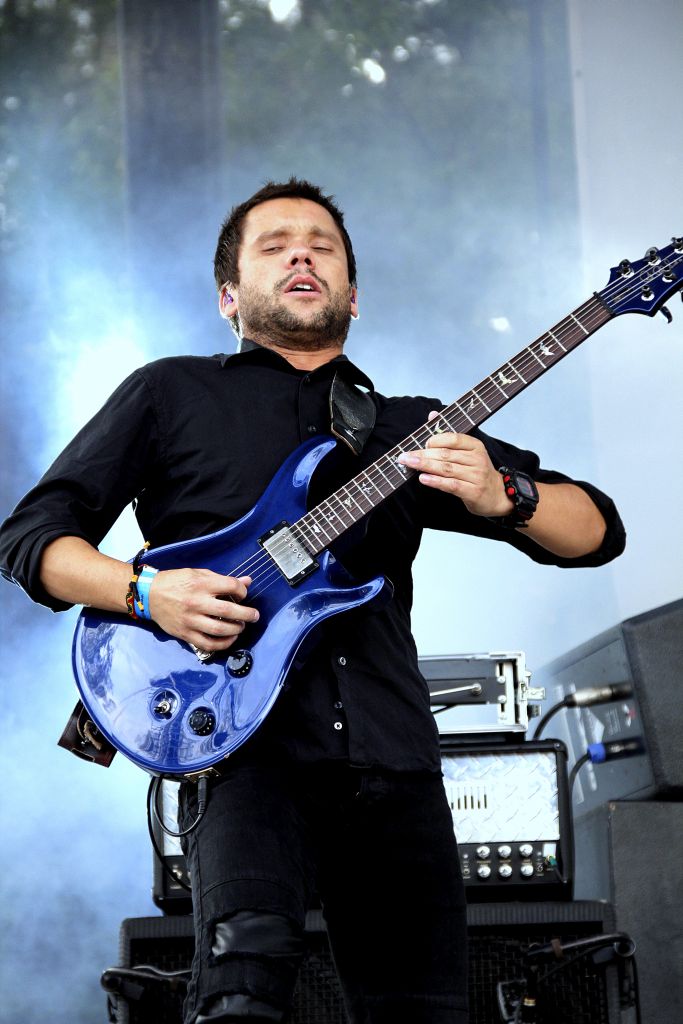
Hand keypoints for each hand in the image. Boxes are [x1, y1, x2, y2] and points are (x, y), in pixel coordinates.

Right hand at [148, 568, 258, 651]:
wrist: (149, 594)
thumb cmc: (175, 582)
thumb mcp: (198, 574)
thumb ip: (223, 579)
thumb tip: (247, 581)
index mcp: (201, 584)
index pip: (231, 587)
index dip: (242, 591)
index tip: (243, 594)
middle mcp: (196, 602)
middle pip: (229, 610)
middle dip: (247, 614)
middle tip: (254, 616)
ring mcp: (190, 620)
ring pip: (220, 629)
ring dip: (236, 629)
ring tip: (241, 626)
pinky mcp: (185, 633)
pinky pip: (208, 643)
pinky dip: (223, 644)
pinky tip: (229, 638)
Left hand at [397, 412, 514, 517]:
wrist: (498, 495)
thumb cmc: (477, 472)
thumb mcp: (467, 451)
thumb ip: (448, 434)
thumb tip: (432, 414)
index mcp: (475, 446)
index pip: (453, 439)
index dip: (434, 440)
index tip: (421, 444)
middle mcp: (477, 459)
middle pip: (445, 455)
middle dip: (422, 454)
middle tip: (404, 456)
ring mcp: (476, 476)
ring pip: (446, 469)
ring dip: (425, 466)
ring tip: (409, 464)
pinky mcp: (473, 492)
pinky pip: (451, 485)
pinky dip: (435, 481)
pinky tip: (423, 478)